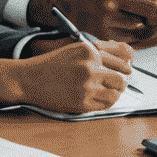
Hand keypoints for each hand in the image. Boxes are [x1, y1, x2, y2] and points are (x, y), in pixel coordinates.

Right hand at [0, 38, 132, 113]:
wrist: (30, 79)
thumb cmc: (52, 64)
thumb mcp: (75, 50)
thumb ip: (97, 53)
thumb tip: (121, 61)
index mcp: (90, 52)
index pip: (121, 60)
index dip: (126, 68)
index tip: (127, 72)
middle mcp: (90, 68)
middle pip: (121, 78)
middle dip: (122, 83)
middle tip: (119, 85)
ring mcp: (86, 86)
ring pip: (115, 94)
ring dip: (115, 94)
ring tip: (109, 93)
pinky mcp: (81, 103)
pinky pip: (104, 105)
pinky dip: (105, 103)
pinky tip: (100, 99)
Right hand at [31, 0, 156, 43]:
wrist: (69, 6)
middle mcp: (110, 6)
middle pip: (151, 14)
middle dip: (155, 13)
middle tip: (151, 12)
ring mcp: (106, 24)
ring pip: (142, 26)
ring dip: (142, 22)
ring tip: (131, 14)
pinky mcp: (105, 36)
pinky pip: (132, 37)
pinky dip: (133, 32)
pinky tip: (125, 24)